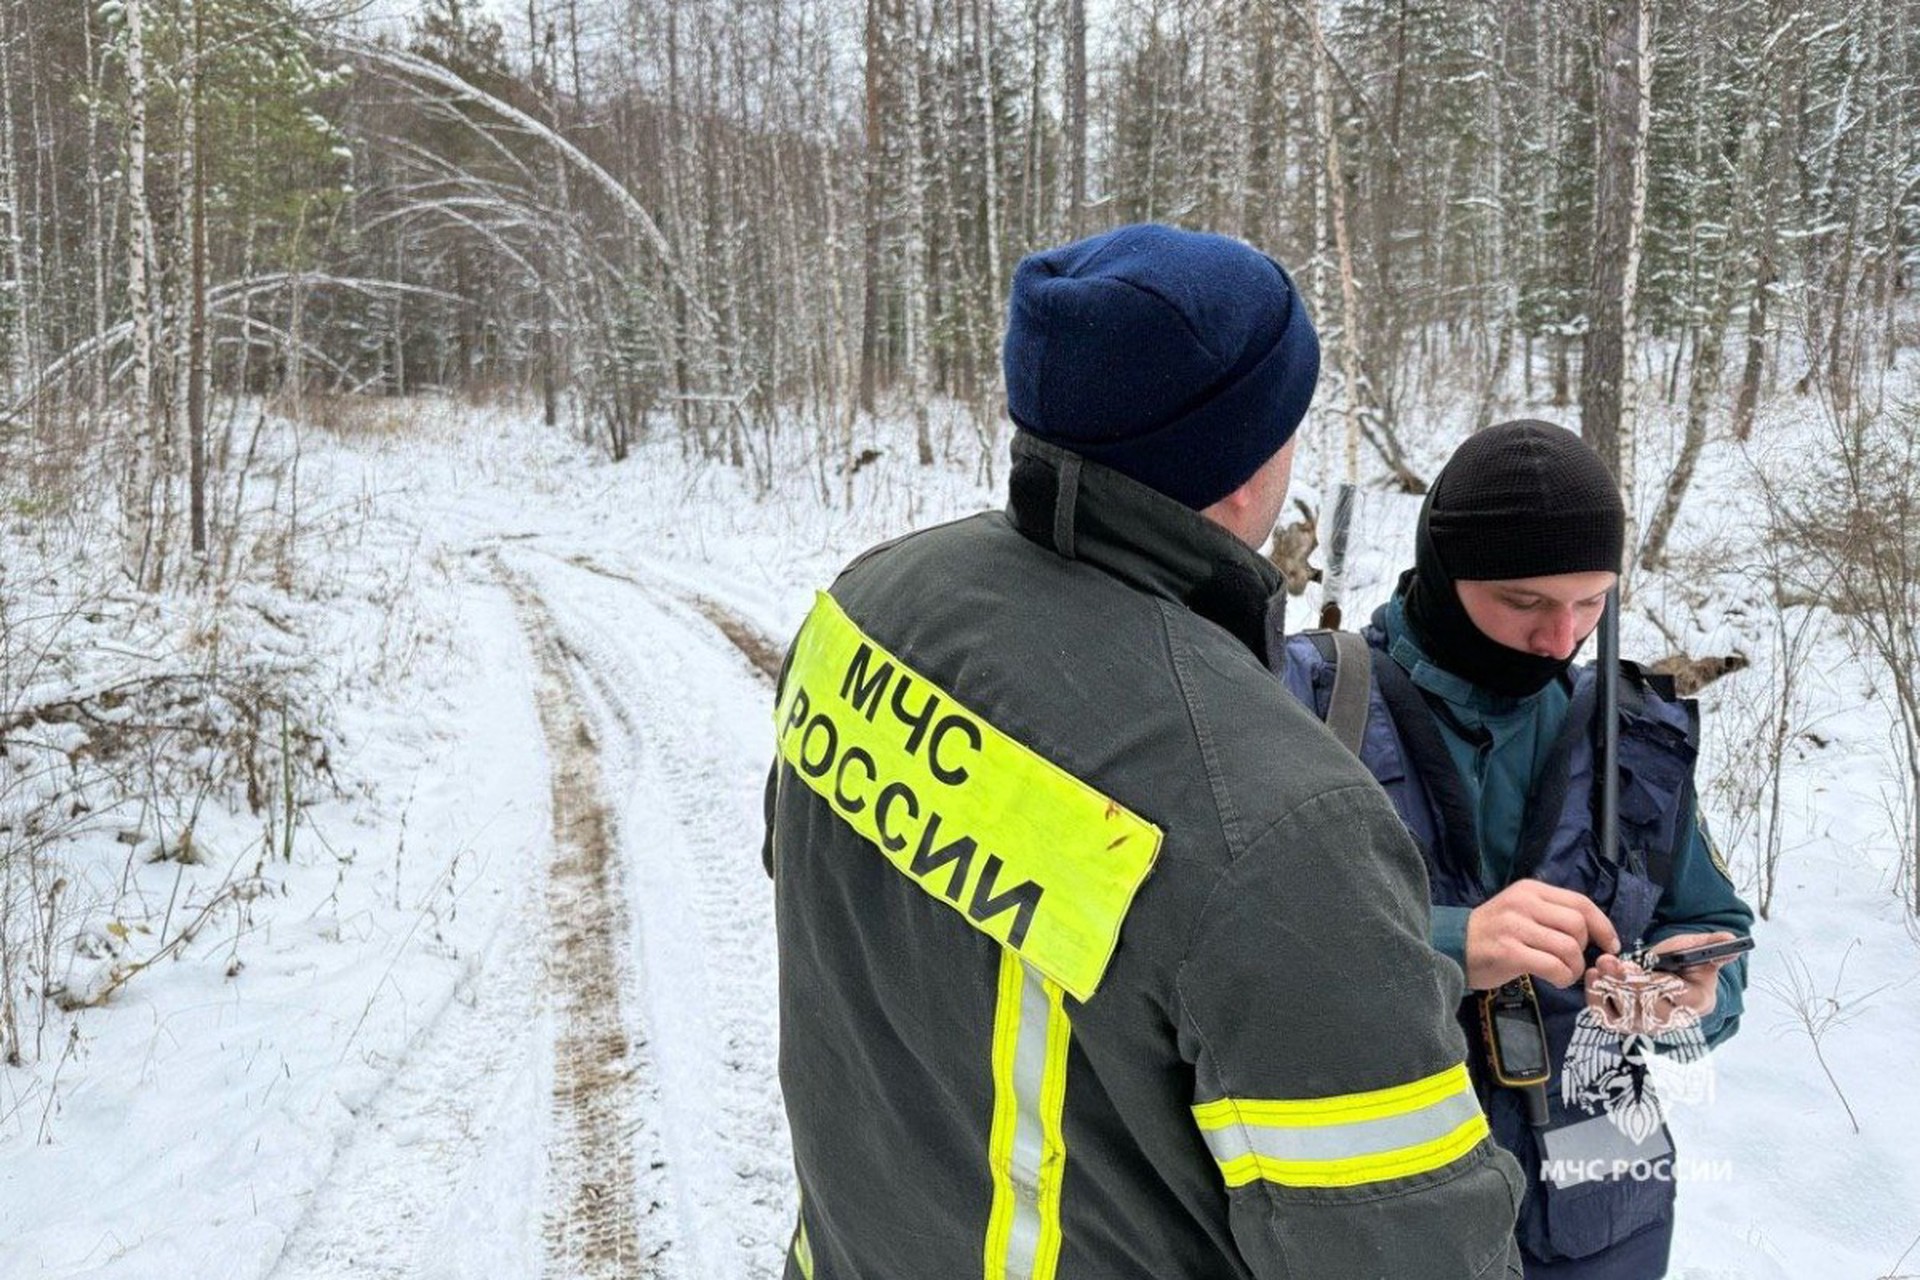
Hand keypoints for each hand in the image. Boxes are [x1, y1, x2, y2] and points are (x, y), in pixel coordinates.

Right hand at [1464, 880, 1619, 989]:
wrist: (1452, 945)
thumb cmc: (1492, 932)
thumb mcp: (1520, 910)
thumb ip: (1551, 913)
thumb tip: (1593, 931)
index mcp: (1530, 890)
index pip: (1580, 902)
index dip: (1603, 925)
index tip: (1611, 945)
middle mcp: (1524, 904)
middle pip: (1578, 925)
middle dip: (1585, 949)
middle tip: (1572, 961)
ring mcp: (1515, 927)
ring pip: (1569, 947)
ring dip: (1574, 967)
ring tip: (1563, 973)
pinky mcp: (1509, 952)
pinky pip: (1553, 966)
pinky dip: (1562, 977)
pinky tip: (1553, 980)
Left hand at [1585, 932, 1738, 1020]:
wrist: (1662, 974)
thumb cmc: (1680, 963)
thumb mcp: (1695, 950)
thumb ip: (1710, 946)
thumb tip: (1731, 939)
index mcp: (1696, 1002)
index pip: (1674, 997)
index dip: (1651, 983)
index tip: (1630, 966)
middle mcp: (1673, 1020)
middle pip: (1649, 1011)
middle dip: (1625, 985)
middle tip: (1606, 962)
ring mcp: (1648, 1026)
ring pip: (1627, 1017)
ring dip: (1608, 990)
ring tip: (1598, 967)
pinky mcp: (1626, 1026)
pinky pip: (1608, 1020)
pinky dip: (1597, 1001)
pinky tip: (1593, 979)